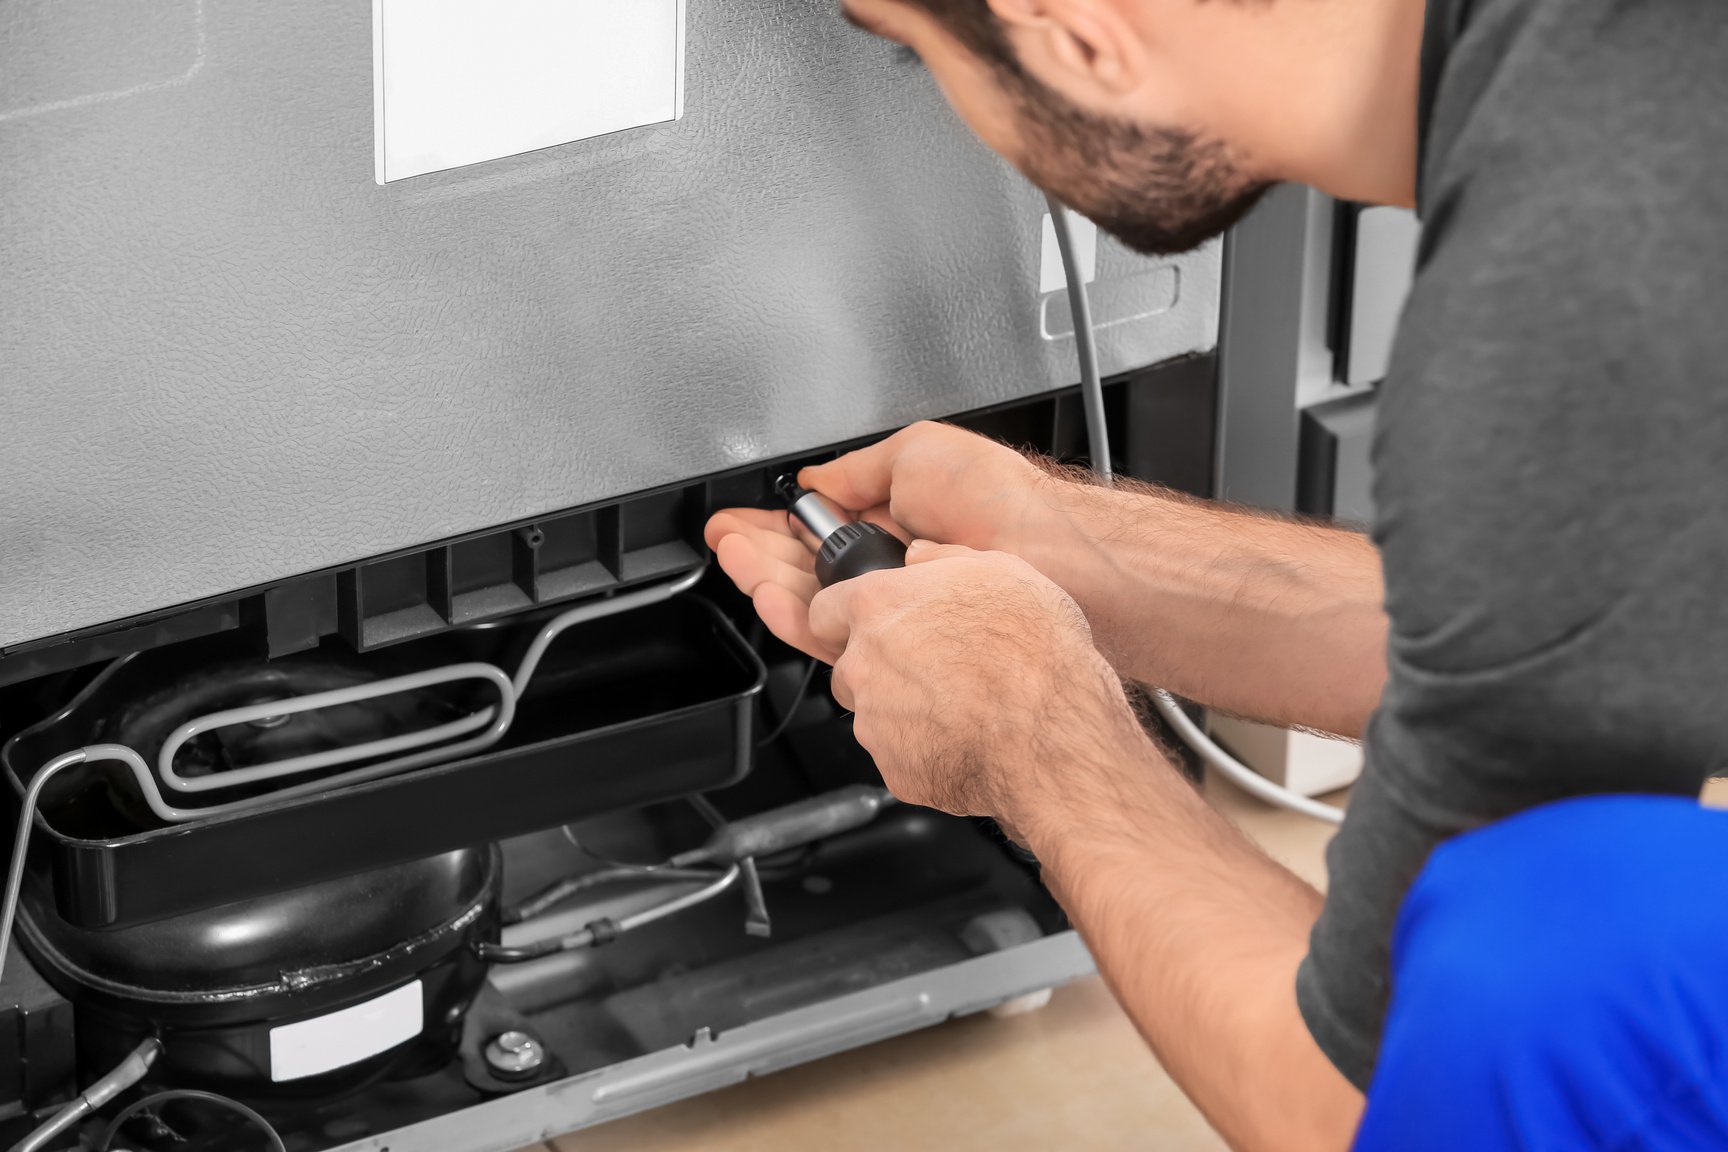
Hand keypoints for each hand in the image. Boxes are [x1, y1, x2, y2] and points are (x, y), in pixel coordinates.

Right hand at [704, 422, 1078, 660]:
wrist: (1047, 555)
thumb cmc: (1007, 503)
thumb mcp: (919, 454)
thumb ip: (858, 470)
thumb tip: (816, 478)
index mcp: (896, 520)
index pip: (819, 526)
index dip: (774, 523)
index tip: (740, 519)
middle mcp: (892, 567)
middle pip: (806, 566)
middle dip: (758, 552)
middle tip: (724, 540)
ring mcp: (895, 606)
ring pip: (813, 603)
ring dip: (767, 579)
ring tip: (737, 561)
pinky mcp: (899, 643)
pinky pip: (834, 635)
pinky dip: (795, 614)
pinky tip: (768, 594)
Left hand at [807, 541, 1138, 829]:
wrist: (1053, 735)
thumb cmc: (1035, 653)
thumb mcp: (1002, 571)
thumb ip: (944, 558)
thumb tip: (921, 556)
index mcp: (880, 606)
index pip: (824, 609)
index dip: (847, 618)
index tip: (869, 624)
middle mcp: (865, 662)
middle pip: (847, 665)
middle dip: (878, 668)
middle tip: (931, 668)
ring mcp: (874, 721)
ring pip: (872, 713)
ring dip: (902, 710)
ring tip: (959, 705)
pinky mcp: (893, 767)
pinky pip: (899, 755)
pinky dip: (924, 749)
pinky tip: (966, 737)